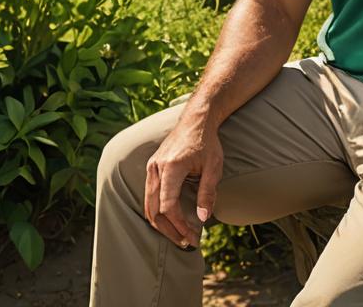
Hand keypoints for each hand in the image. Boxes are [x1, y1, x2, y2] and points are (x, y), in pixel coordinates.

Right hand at [144, 117, 222, 249]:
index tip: (193, 237)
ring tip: (179, 235)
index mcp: (172, 167)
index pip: (169, 206)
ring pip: (149, 205)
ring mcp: (152, 167)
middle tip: (186, 243)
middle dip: (169, 230)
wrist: (196, 119)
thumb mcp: (213, 167)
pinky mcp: (152, 167)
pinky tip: (171, 220)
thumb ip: (207, 192)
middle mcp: (157, 167)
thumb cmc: (207, 142)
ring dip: (162, 224)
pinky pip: (149, 196)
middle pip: (154, 210)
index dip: (179, 225)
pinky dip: (157, 212)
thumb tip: (202, 218)